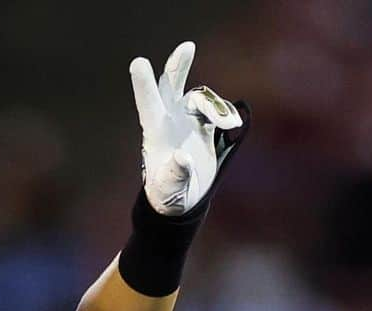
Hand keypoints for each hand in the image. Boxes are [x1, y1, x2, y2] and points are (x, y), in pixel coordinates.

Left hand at [129, 41, 245, 214]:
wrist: (181, 201)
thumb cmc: (168, 197)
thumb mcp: (170, 190)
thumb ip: (176, 174)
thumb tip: (183, 157)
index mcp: (155, 134)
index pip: (148, 105)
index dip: (144, 84)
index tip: (138, 63)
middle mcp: (170, 122)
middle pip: (171, 87)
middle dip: (178, 67)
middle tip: (187, 47)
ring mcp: (186, 122)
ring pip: (200, 98)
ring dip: (215, 106)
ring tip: (229, 124)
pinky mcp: (203, 127)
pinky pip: (216, 110)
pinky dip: (226, 114)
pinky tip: (233, 125)